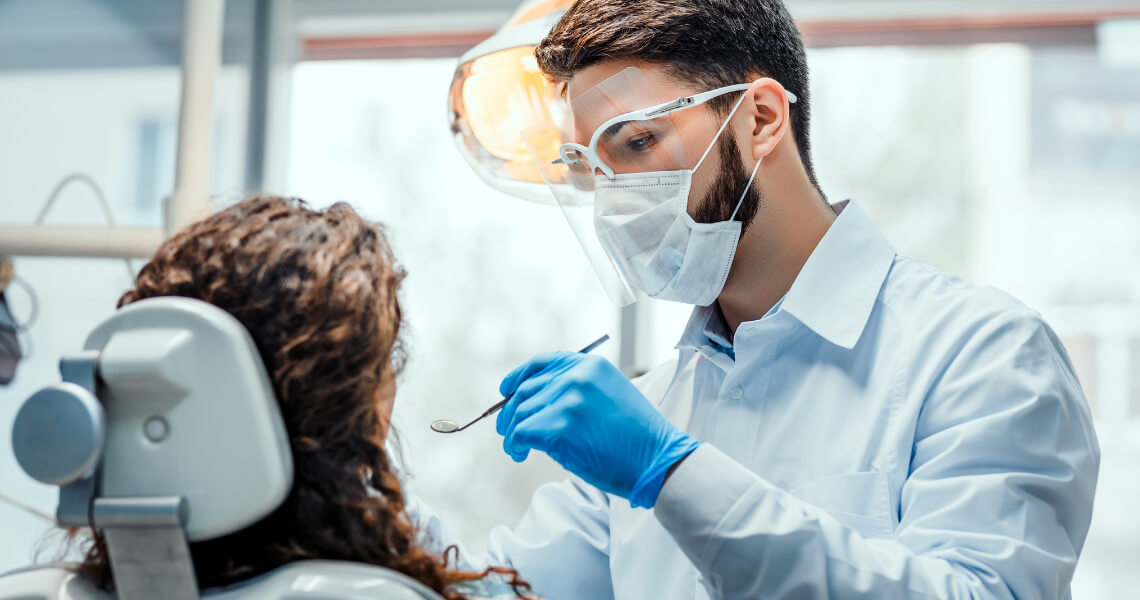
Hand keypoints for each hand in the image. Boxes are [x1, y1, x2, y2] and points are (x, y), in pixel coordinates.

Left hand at [497, 351, 698, 507]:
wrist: (657, 460)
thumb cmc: (637, 438)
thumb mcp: (612, 396)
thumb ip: (580, 391)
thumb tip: (539, 403)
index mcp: (591, 365)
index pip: (544, 363)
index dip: (519, 376)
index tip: (506, 390)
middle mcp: (577, 376)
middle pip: (526, 390)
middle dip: (511, 412)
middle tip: (507, 431)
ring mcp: (567, 400)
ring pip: (520, 413)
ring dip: (512, 433)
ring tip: (517, 449)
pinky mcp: (559, 426)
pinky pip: (520, 433)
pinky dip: (515, 445)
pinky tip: (520, 455)